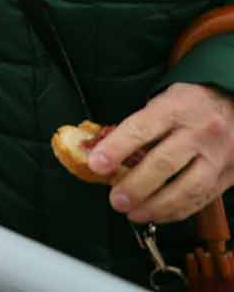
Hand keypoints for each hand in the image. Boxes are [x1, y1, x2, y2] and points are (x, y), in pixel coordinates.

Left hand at [89, 82, 233, 222]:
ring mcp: (217, 156)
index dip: (116, 148)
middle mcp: (199, 132)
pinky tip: (158, 214)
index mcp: (176, 108)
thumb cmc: (191, 104)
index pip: (142, 129)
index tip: (96, 164)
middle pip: (164, 163)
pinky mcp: (228, 175)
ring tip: (134, 213)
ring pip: (187, 187)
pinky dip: (177, 211)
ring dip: (157, 206)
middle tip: (116, 200)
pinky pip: (202, 198)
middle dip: (136, 186)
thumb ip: (139, 126)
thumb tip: (104, 152)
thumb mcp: (164, 101)